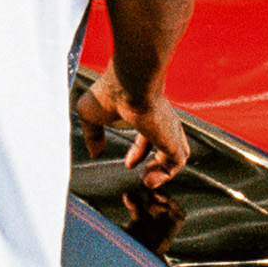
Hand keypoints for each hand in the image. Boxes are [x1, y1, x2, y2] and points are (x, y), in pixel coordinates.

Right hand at [77, 66, 192, 187]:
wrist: (129, 84)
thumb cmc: (109, 92)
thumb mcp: (91, 116)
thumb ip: (93, 136)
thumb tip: (95, 153)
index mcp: (144, 113)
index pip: (149, 136)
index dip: (139, 153)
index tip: (129, 164)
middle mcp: (161, 121)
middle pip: (166, 147)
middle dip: (154, 166)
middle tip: (143, 177)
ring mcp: (169, 130)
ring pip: (177, 157)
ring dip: (162, 173)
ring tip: (147, 182)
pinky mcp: (173, 139)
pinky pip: (177, 163)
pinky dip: (165, 175)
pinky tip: (149, 180)